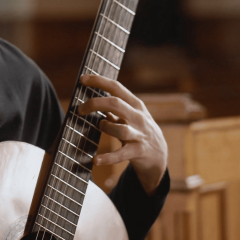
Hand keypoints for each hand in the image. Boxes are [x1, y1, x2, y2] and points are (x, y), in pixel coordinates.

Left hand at [78, 74, 167, 194]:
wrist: (160, 155)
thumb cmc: (139, 131)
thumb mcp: (130, 116)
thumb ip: (114, 108)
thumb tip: (92, 100)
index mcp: (135, 105)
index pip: (116, 88)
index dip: (99, 81)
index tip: (82, 79)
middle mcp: (138, 117)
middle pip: (116, 104)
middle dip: (95, 103)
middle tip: (80, 110)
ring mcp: (140, 135)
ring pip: (121, 129)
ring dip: (105, 127)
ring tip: (100, 127)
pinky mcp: (139, 152)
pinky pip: (121, 154)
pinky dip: (108, 158)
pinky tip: (95, 160)